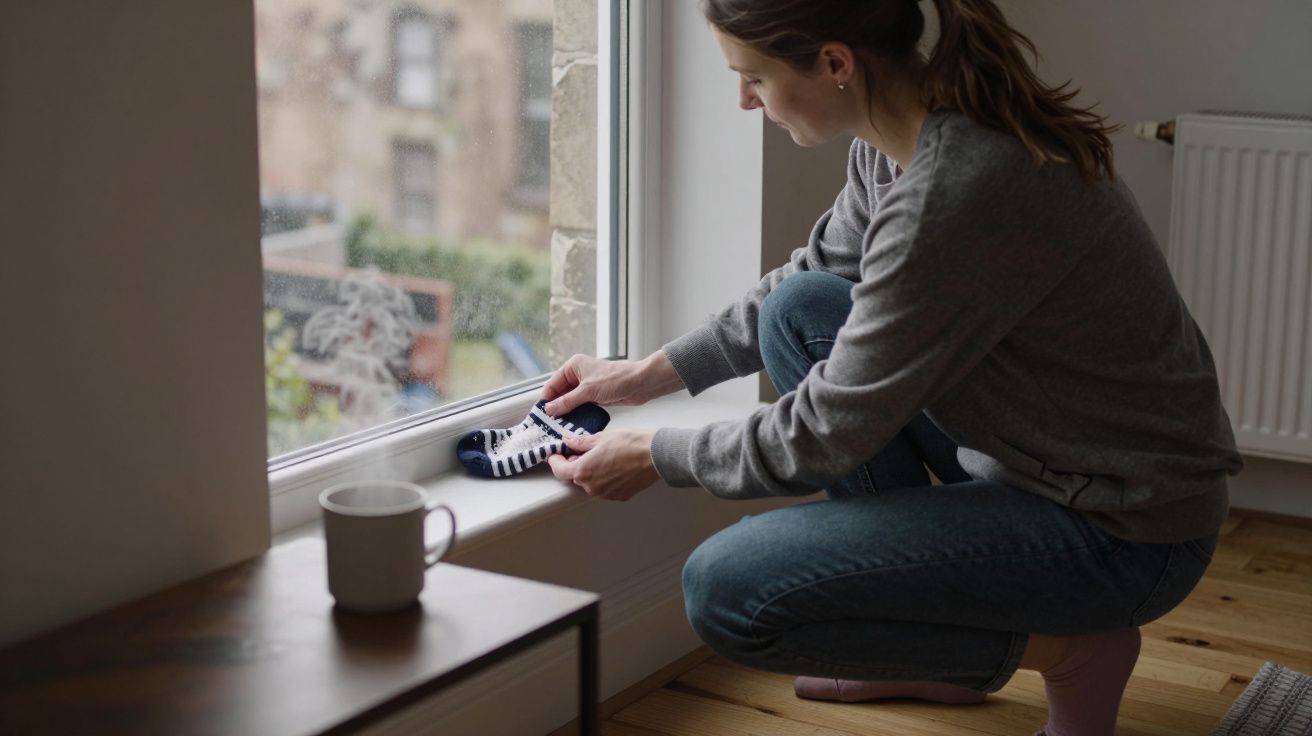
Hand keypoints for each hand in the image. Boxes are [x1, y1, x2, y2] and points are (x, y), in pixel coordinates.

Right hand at [541, 353, 671, 415]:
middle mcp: (578, 374)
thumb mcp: (587, 391)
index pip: (553, 384)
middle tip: (549, 423)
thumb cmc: (615, 380)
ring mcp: (587, 385)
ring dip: (566, 411)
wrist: (640, 383)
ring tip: (559, 426)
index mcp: (574, 366)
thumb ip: (567, 401)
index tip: (541, 414)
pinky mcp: (595, 395)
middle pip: (560, 393)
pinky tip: (573, 423)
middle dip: (556, 406)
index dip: (547, 399)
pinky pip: (581, 405)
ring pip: (570, 400)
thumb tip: (549, 409)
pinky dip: (577, 413)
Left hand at [546, 429, 660, 501]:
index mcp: (583, 471)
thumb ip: (580, 442)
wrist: (655, 456)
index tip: (555, 455)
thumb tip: (568, 440)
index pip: (559, 470)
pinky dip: (604, 478)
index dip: (555, 461)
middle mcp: (592, 487)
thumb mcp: (601, 437)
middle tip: (581, 450)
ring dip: (591, 472)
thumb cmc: (630, 444)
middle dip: (575, 464)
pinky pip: (605, 488)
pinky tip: (614, 466)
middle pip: (575, 477)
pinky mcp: (618, 496)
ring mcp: (605, 494)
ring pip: (590, 483)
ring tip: (603, 457)